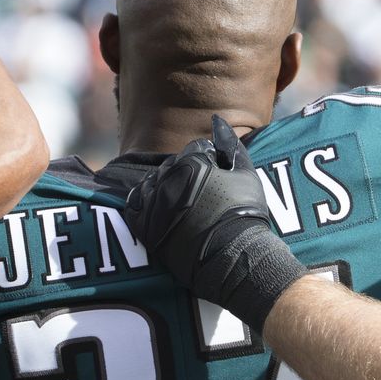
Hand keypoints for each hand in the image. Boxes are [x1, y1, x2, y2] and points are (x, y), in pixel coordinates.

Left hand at [124, 116, 306, 327]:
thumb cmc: (244, 215)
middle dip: (185, 175)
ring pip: (151, 184)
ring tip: (180, 204)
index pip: (195, 150)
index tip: (215, 180)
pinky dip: (144, 206)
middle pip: (172, 166)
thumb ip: (231, 146)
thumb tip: (218, 123)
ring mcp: (154, 202)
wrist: (233, 256)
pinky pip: (134, 207)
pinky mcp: (144, 226)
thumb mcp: (245, 175)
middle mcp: (168, 178)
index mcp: (192, 162)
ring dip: (163, 188)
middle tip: (201, 195)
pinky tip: (160, 212)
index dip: (208, 164)